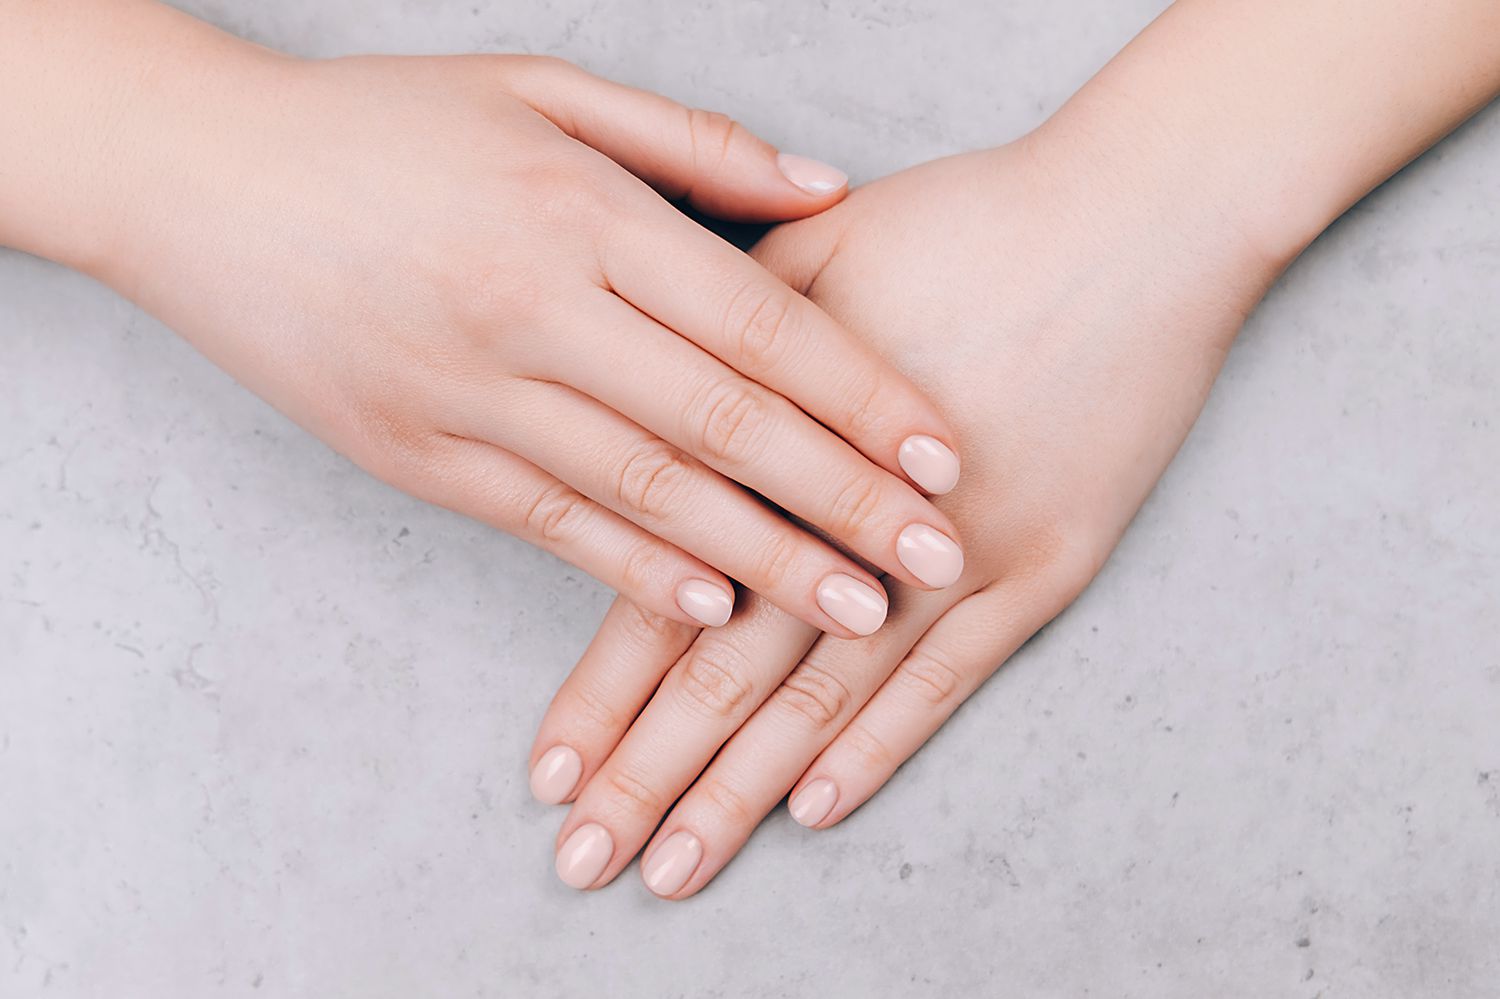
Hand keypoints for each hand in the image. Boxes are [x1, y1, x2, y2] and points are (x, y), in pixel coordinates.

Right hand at [7, 2, 965, 635]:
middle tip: (939, 562)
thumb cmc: (382, 127)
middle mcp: (536, 307)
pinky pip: (552, 524)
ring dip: (765, 559)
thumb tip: (832, 194)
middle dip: (845, 501)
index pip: (760, 323)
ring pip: (650, 492)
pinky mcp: (419, 455)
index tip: (944, 457)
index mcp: (583, 211)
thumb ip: (695, 146)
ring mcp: (472, 392)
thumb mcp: (540, 90)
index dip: (863, 396)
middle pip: (727, 421)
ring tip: (857, 612)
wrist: (196, 179)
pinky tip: (714, 607)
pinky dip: (638, 568)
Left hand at [528, 132, 1280, 889]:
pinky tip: (817, 808)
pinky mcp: (1042, 568)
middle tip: (585, 860)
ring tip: (675, 868)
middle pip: (728, 673)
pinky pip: (948, 683)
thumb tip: (639, 395)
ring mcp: (954, 556)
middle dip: (649, 776)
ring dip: (742, 791)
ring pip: (824, 698)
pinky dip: (879, 748)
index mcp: (783, 443)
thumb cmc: (971, 222)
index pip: (666, 595)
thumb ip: (719, 340)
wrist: (1139, 220)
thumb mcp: (811, 252)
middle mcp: (855, 517)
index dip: (602, 694)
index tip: (547, 775)